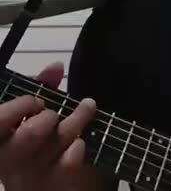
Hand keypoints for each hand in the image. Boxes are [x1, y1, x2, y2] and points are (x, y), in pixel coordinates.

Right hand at [0, 62, 96, 189]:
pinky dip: (77, 149)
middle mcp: (9, 162)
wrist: (52, 186)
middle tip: (55, 114)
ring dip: (75, 120)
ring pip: (53, 145)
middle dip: (47, 117)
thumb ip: (41, 89)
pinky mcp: (54, 186)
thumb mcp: (33, 116)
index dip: (17, 107)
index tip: (36, 101)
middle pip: (27, 136)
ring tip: (87, 107)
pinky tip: (81, 143)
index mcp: (0, 141)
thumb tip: (56, 66)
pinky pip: (67, 165)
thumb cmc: (39, 146)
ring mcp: (32, 177)